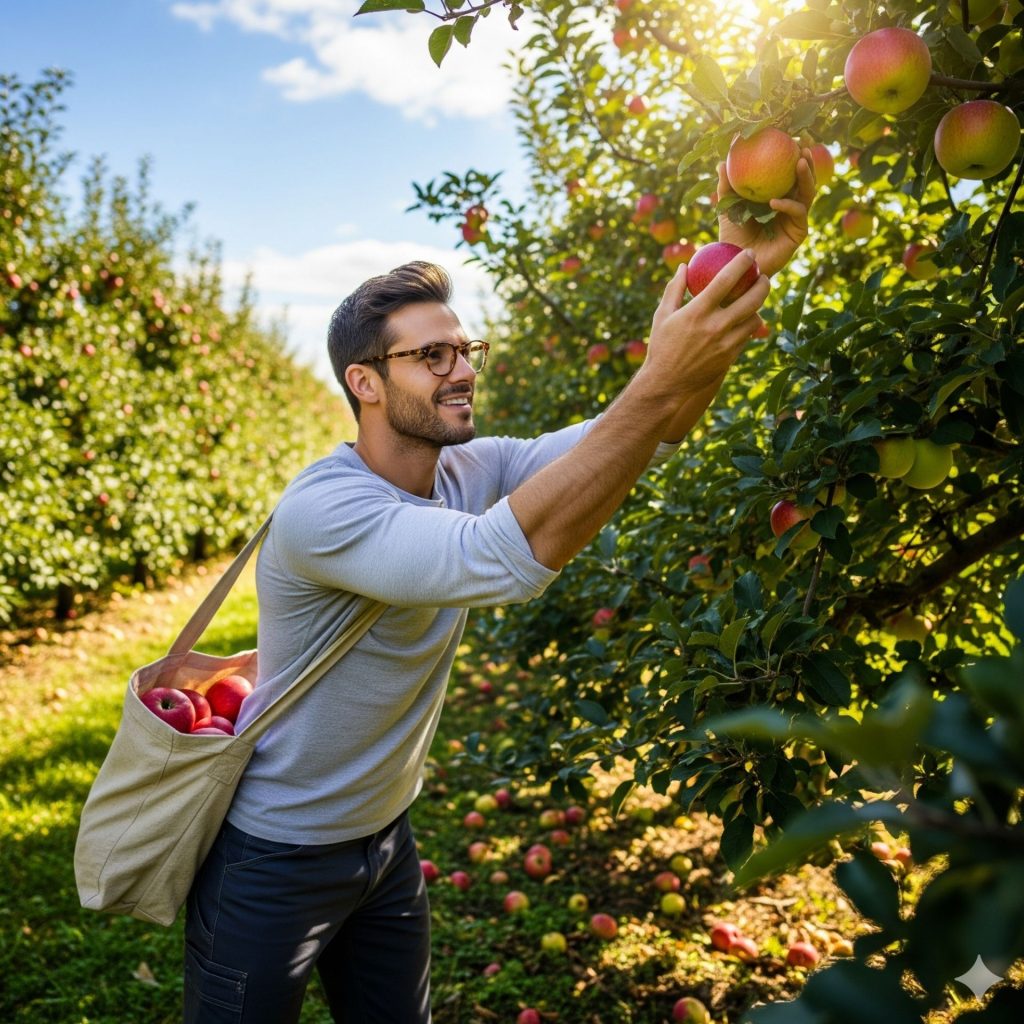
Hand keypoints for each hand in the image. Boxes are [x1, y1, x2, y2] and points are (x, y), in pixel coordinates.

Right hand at [644, 248, 768, 397]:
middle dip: (763, 284)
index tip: (749, 255)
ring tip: (752, 301)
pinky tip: (742, 322)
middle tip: (762, 277)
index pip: (726, 279)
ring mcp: (726, 344)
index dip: (742, 263)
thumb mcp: (662, 315)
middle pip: (753, 298)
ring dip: (756, 308)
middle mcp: (715, 326)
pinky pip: (747, 337)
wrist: (666, 384)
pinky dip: (747, 327)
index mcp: (698, 311)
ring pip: (755, 319)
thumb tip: (684, 267)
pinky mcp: (730, 357)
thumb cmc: (661, 346)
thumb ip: (675, 289)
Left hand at [716, 148, 815, 277]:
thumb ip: (726, 187)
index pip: (788, 173)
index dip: (790, 156)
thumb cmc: (732, 238)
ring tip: (800, 161)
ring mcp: (795, 219)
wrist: (736, 264)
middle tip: (802, 144)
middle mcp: (790, 206)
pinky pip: (797, 213)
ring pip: (808, 193)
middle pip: (804, 179)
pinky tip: (774, 201)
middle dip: (807, 160)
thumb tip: (722, 162)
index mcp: (777, 197)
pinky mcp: (798, 233)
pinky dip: (787, 205)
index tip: (788, 137)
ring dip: (806, 176)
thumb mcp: (728, 209)